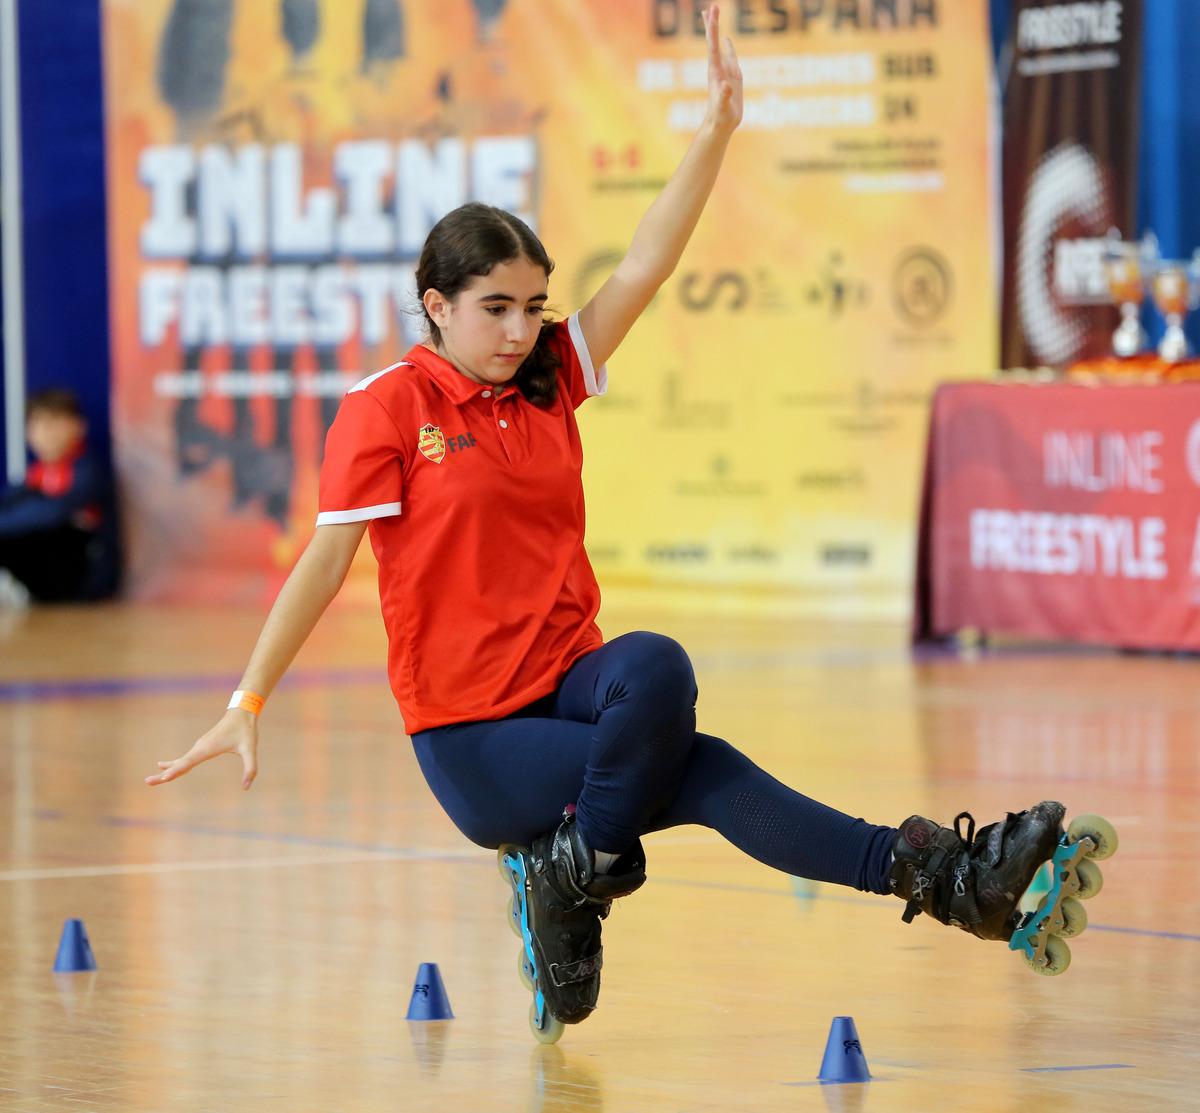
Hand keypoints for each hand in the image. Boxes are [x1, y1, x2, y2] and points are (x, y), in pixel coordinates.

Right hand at [146, 710, 258, 789]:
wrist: (242, 712)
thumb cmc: (246, 730)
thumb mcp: (250, 749)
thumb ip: (250, 768)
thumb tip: (246, 787)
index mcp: (207, 748)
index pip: (188, 762)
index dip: (175, 771)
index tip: (163, 778)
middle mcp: (200, 747)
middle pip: (179, 763)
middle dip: (163, 774)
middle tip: (147, 782)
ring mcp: (199, 746)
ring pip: (180, 761)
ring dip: (166, 770)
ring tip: (152, 779)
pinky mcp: (202, 746)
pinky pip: (185, 758)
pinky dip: (174, 764)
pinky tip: (165, 766)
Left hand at [702, 4, 741, 132]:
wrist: (722, 124)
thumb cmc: (722, 116)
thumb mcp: (723, 106)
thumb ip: (723, 96)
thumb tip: (725, 86)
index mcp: (715, 71)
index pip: (713, 46)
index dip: (714, 29)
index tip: (713, 12)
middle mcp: (718, 67)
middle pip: (713, 40)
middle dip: (712, 23)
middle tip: (711, 6)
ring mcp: (725, 70)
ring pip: (719, 44)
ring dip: (715, 29)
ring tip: (712, 14)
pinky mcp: (732, 75)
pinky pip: (730, 56)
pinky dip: (728, 45)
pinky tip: (726, 38)